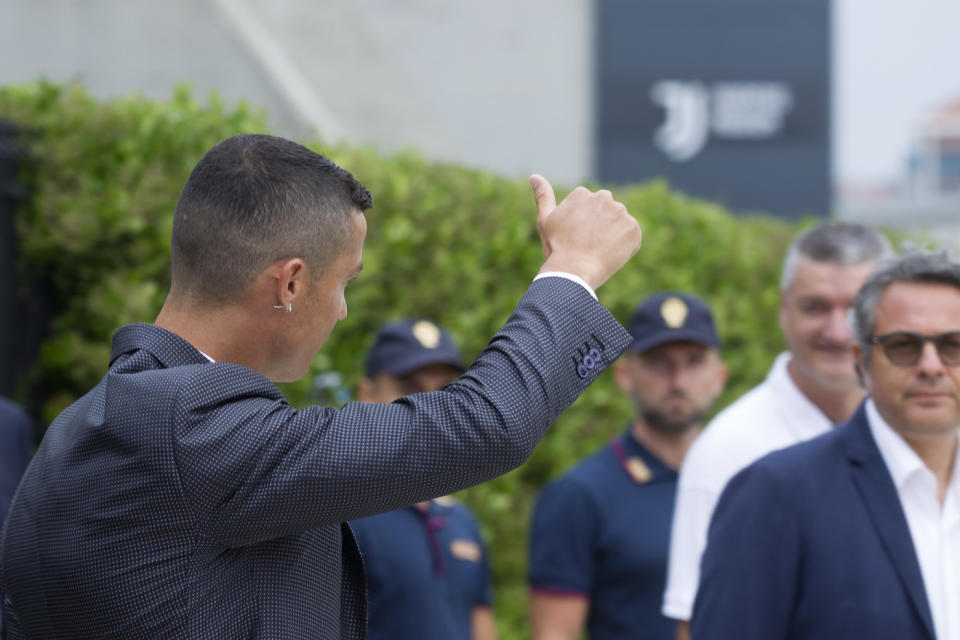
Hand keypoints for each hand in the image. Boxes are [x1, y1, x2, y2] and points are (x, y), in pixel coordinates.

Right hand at [530, 174, 641, 290]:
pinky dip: (624, 246)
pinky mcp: (633, 228)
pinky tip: (610, 256)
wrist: (574, 271)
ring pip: (618, 224)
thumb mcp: (545, 220)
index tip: (575, 238)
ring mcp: (620, 212)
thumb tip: (534, 176)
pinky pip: (631, 236)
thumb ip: (543, 196)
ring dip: (612, 235)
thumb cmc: (557, 247)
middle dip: (600, 226)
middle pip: (605, 212)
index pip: (587, 208)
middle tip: (587, 245)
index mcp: (582, 193)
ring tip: (598, 251)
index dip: (581, 226)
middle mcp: (604, 197)